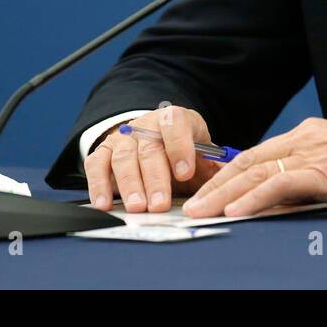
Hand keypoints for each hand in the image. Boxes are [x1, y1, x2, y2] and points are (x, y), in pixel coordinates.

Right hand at [84, 105, 222, 212]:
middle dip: (156, 178)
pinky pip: (96, 165)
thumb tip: (229, 177)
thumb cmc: (182, 151)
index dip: (180, 148)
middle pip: (149, 148)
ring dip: (131, 185)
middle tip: (160, 204)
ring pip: (123, 158)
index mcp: (174, 119)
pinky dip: (98, 185)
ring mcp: (123, 138)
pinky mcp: (103, 152)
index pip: (175, 124)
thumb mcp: (201, 153)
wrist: (152, 138)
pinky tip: (104, 204)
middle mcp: (146, 125)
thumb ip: (213, 166)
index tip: (185, 173)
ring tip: (137, 207)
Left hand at [182, 117, 326, 217]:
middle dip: (215, 185)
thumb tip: (279, 202)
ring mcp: (316, 152)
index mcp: (312, 134)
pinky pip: (279, 184)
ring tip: (201, 212)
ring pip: (256, 171)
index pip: (258, 153)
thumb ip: (311, 180)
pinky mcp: (326, 171)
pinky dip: (253, 198)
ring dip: (223, 194)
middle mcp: (308, 137)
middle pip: (248, 160)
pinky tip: (235, 212)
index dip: (227, 174)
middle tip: (190, 205)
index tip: (206, 193)